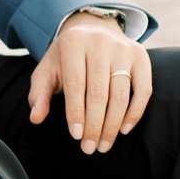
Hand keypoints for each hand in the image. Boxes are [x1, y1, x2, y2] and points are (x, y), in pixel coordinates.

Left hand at [27, 13, 152, 154]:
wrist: (92, 30)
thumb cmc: (66, 58)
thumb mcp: (47, 71)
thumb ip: (39, 94)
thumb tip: (35, 118)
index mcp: (73, 43)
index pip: (75, 84)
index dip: (76, 112)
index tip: (76, 136)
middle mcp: (100, 42)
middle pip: (99, 92)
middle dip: (94, 125)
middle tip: (89, 148)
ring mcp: (123, 49)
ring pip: (121, 94)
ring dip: (113, 125)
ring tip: (104, 145)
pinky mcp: (141, 56)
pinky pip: (143, 90)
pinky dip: (135, 113)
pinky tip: (123, 130)